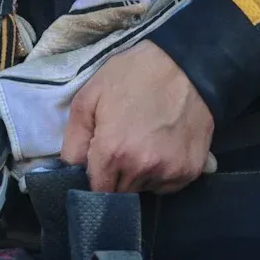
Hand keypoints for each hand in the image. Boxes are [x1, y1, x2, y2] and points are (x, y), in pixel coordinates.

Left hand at [61, 40, 214, 193]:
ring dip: (138, 176)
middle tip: (120, 148)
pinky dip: (160, 173)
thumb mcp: (90, 95)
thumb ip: (74, 139)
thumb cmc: (133, 76)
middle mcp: (141, 169)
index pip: (95, 193)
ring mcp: (169, 172)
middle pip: (120, 194)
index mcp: (112, 152)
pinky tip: (161, 147)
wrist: (185, 65)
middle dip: (114, 178)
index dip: (94, 180)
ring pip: (143, 190)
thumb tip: (69, 171)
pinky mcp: (190, 172)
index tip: (97, 165)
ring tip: (142, 143)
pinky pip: (166, 186)